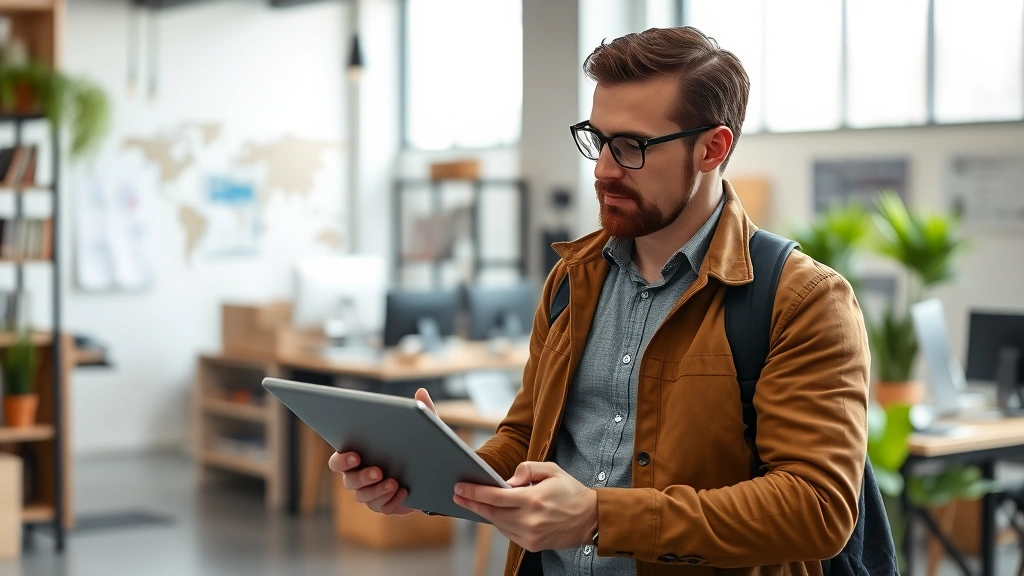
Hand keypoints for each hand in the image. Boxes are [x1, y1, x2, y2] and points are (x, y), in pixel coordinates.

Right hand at [327, 388, 436, 514]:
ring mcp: (368, 492)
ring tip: (394, 482)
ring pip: (363, 496)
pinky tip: (403, 492)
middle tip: (378, 470)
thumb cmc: (418, 446)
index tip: (355, 454)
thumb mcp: (424, 428)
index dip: (342, 459)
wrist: (431, 473)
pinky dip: (391, 501)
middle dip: (362, 476)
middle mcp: (357, 476)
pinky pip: (380, 507)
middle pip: (349, 481)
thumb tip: (421, 392)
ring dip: (377, 490)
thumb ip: (423, 410)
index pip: (338, 461)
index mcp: (358, 456)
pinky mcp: (382, 505)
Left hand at [453, 461, 597, 552]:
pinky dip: (500, 523)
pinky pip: (508, 533)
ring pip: (498, 524)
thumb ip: (526, 469)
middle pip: (492, 513)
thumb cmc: (570, 491)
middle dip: (472, 503)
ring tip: (475, 502)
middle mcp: (531, 520)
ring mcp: (531, 536)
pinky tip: (497, 513)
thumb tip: (506, 480)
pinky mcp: (532, 545)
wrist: (590, 519)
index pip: (496, 497)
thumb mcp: (551, 469)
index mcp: (534, 499)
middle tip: (458, 495)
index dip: (475, 492)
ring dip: (486, 513)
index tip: (460, 488)